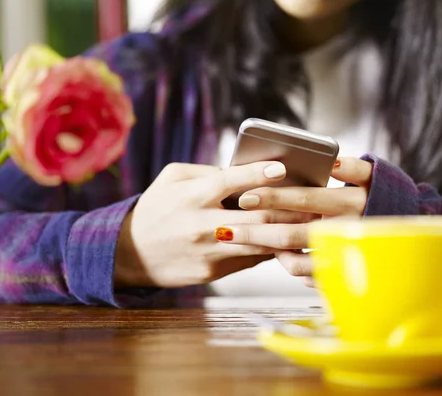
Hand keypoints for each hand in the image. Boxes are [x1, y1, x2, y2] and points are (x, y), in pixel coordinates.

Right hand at [115, 161, 314, 287]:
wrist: (130, 254)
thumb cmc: (156, 208)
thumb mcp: (172, 179)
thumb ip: (208, 172)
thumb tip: (245, 171)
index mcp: (192, 197)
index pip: (229, 181)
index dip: (258, 173)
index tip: (282, 167)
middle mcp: (202, 225)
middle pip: (254, 217)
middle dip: (286, 209)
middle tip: (311, 201)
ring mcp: (209, 253)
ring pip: (257, 242)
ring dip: (285, 232)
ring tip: (308, 221)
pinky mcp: (213, 273)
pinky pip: (249, 260)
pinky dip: (269, 249)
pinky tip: (287, 241)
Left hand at [216, 157, 373, 285]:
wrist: (410, 236)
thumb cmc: (384, 199)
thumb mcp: (375, 178)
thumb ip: (354, 167)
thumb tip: (331, 163)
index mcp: (349, 202)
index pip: (303, 198)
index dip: (272, 196)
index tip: (244, 196)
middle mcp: (343, 231)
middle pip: (290, 232)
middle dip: (254, 230)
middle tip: (225, 228)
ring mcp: (341, 257)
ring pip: (294, 259)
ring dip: (265, 250)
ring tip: (241, 240)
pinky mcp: (341, 274)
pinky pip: (308, 276)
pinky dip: (289, 266)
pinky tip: (277, 254)